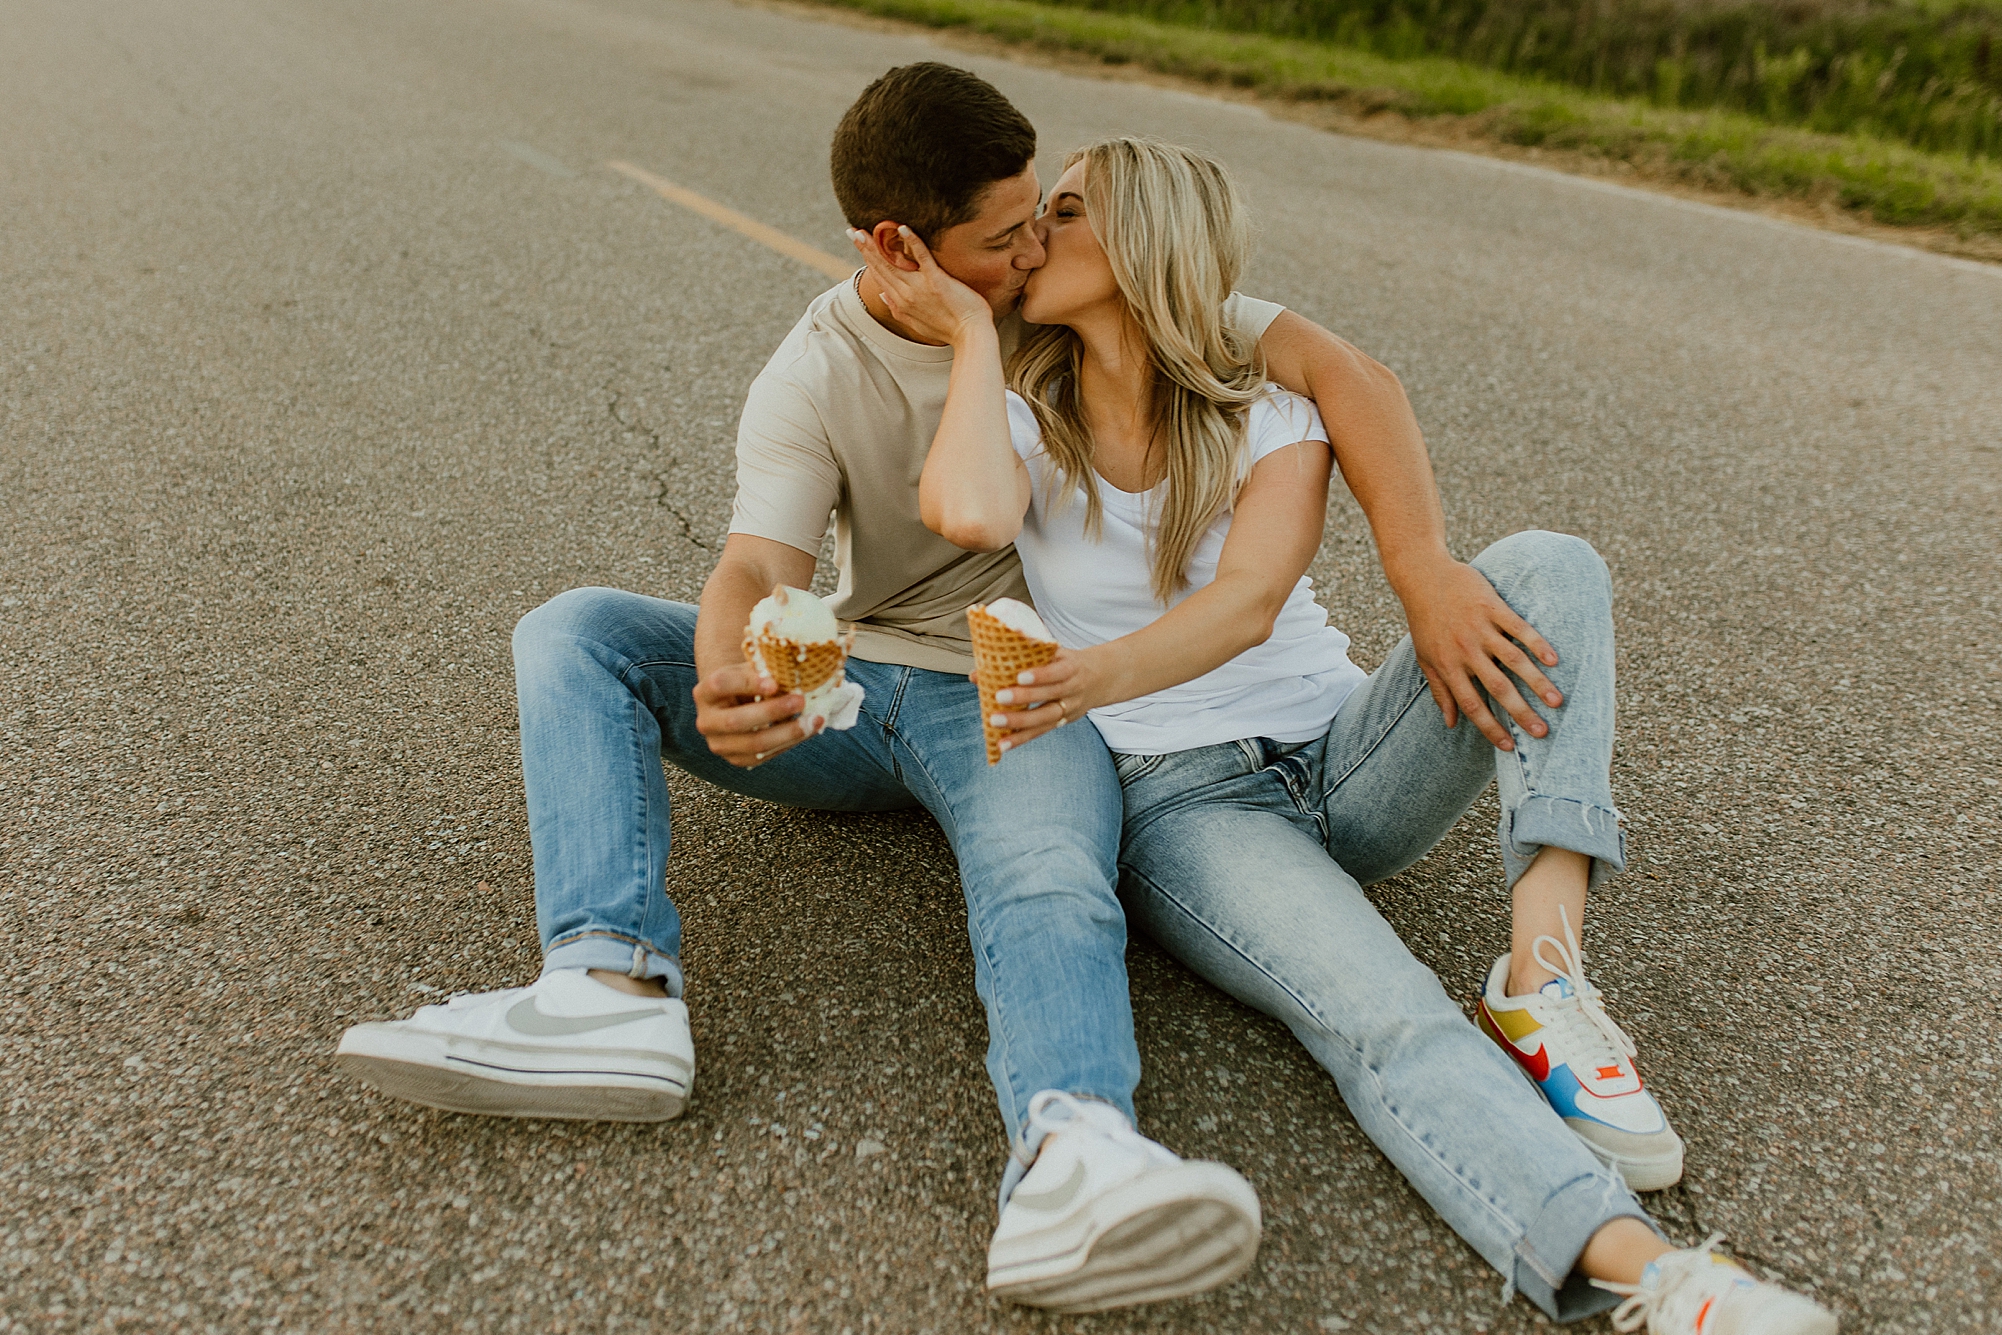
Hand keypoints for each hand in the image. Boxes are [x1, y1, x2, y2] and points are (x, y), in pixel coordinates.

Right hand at [692, 660, 822, 767]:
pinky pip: (766, 756)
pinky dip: (790, 742)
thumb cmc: (747, 682)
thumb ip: (765, 671)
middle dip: (771, 712)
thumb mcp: (750, 671)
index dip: (748, 683)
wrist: (736, 704)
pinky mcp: (737, 760)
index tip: (775, 683)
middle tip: (800, 701)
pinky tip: (808, 730)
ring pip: (754, 744)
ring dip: (788, 733)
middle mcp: (706, 721)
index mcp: (705, 692)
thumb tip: (796, 674)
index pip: (721, 684)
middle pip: (736, 720)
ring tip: (814, 720)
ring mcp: (720, 745)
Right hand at [847, 224, 993, 347]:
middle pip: (881, 267)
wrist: (971, 336)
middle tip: (852, 231)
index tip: (858, 244)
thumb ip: (898, 309)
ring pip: (893, 262)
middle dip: (865, 248)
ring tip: (866, 230)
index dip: (867, 259)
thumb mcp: (916, 323)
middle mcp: (906, 294)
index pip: (879, 276)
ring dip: (878, 244)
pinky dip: (912, 242)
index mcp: (901, 303)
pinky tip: (902, 228)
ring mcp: (920, 287)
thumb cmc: (949, 329)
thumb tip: (884, 295)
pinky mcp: (936, 280)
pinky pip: (921, 257)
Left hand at [982, 649, 1105, 753]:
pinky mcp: (1062, 722)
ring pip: (1045, 718)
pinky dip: (1021, 739)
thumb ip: (1021, 659)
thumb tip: (978, 672)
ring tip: (995, 723)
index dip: (1040, 675)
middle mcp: (1072, 690)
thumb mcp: (1054, 653)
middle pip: (1049, 696)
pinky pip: (1041, 732)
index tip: (1020, 676)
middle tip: (999, 697)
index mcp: (1071, 668)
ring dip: (1019, 723)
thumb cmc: (1066, 661)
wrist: (1102, 678)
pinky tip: (1003, 745)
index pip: (1057, 672)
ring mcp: (1069, 708)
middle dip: (1024, 698)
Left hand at [1399, 559, 1561, 750]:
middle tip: (1543, 733)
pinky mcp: (1492, 607)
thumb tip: (1449, 724)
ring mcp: (1480, 628)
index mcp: (1448, 666)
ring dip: (1536, 682)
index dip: (1490, 727)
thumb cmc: (1424, 621)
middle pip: (1497, 687)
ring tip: (1557, 702)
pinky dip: (1537, 644)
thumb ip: (1439, 691)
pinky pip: (1518, 628)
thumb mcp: (1425, 658)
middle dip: (1521, 712)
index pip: (1471, 705)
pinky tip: (1554, 660)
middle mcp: (1465, 651)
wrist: (1422, 577)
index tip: (1509, 746)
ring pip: (1513, 660)